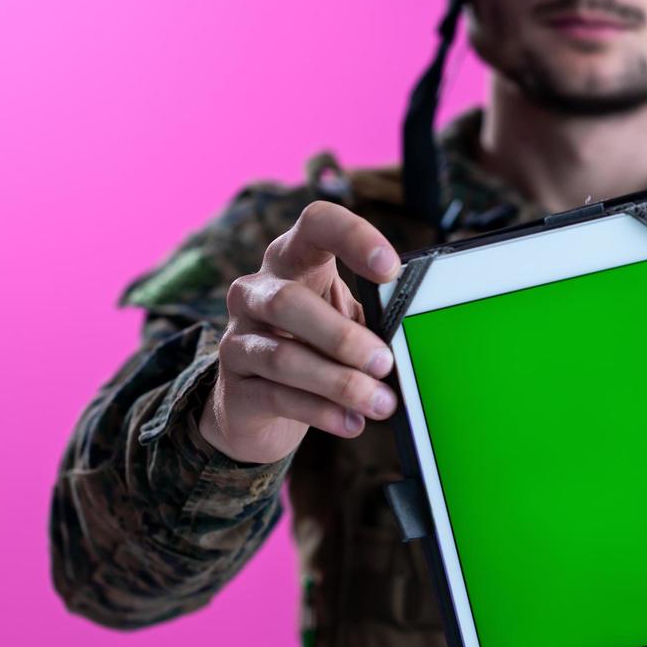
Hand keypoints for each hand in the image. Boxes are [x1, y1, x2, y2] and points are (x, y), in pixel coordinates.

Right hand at [198, 200, 402, 463]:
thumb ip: (372, 318)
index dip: (352, 236)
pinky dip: (322, 412)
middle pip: (288, 301)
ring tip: (379, 402)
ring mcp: (237, 337)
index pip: (316, 224)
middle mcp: (255, 291)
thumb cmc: (313, 346)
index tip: (391, 268)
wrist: (257, 405)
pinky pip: (278, 396)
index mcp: (292, 260)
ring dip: (339, 382)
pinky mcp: (234, 386)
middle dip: (342, 336)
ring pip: (283, 356)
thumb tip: (411, 335)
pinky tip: (353, 422)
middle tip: (384, 362)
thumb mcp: (344, 321)